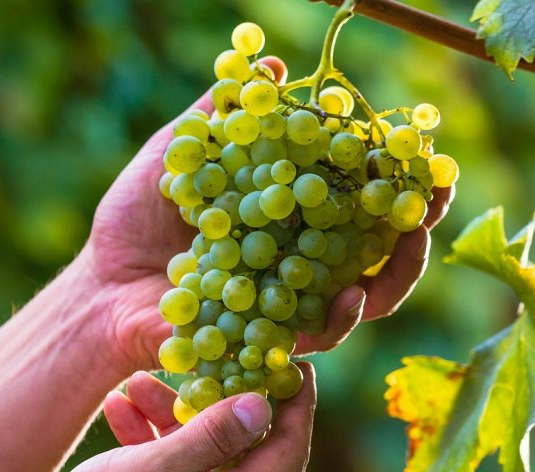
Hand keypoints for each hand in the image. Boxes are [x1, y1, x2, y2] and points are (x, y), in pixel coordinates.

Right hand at [7, 366, 315, 471]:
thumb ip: (209, 439)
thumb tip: (261, 406)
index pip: (286, 455)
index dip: (296, 407)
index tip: (290, 362)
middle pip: (242, 456)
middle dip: (217, 403)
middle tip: (201, 361)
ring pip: (203, 466)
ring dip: (176, 422)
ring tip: (135, 384)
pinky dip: (157, 449)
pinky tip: (122, 415)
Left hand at [84, 57, 453, 369]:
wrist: (99, 284)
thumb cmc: (135, 220)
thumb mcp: (175, 155)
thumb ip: (220, 117)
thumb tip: (271, 66)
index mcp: (286, 212)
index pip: (356, 193)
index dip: (396, 176)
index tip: (425, 154)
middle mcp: (298, 259)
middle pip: (378, 247)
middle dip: (416, 224)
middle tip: (435, 199)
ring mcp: (288, 304)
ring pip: (364, 297)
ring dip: (396, 271)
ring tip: (408, 242)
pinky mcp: (268, 341)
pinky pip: (316, 336)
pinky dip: (340, 317)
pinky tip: (350, 296)